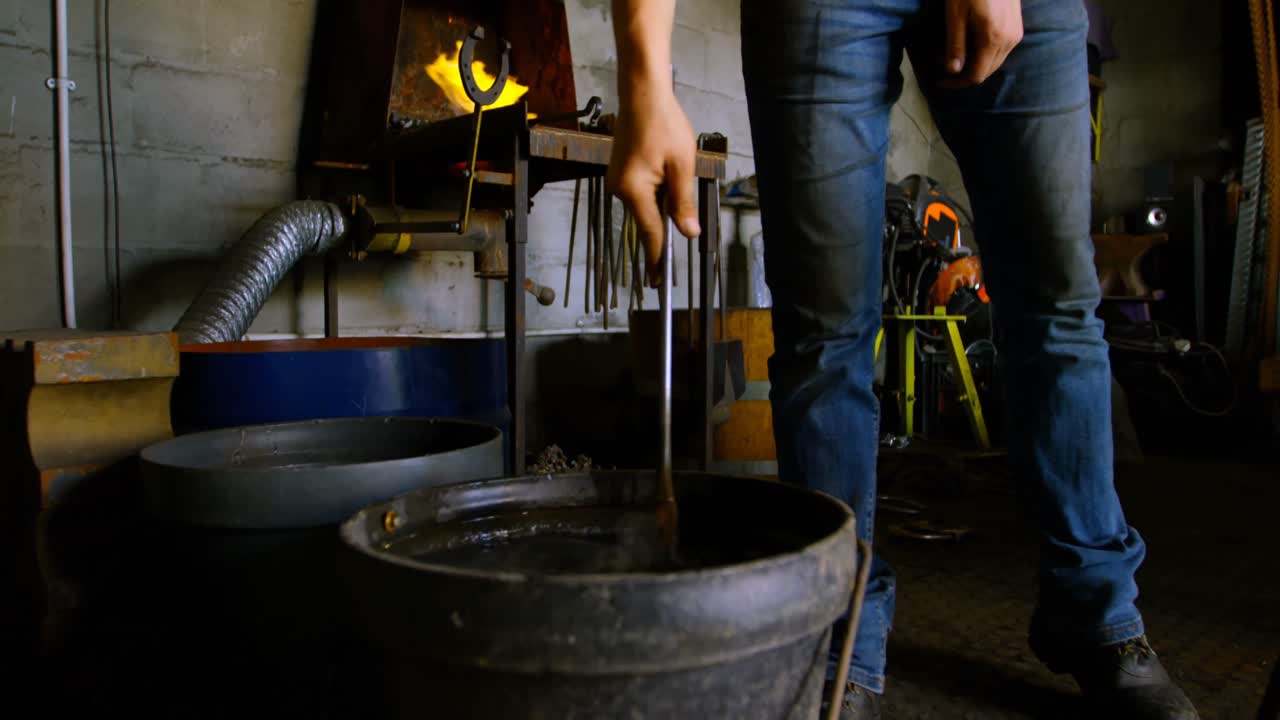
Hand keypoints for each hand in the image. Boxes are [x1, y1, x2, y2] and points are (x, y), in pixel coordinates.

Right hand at [606, 85, 700, 286]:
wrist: (642, 94)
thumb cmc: (664, 124)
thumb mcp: (682, 166)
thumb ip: (683, 202)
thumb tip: (688, 233)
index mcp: (634, 191)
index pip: (650, 234)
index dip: (658, 258)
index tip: (658, 283)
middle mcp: (620, 190)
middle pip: (648, 219)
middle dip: (667, 215)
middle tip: (678, 179)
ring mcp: (618, 181)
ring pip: (646, 205)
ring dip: (663, 198)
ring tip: (672, 160)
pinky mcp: (621, 173)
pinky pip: (641, 192)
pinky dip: (656, 189)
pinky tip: (665, 165)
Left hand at [940, 0, 1023, 87]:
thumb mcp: (956, 15)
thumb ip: (955, 45)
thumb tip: (952, 72)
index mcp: (993, 39)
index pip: (977, 76)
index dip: (957, 83)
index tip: (940, 81)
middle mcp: (1009, 40)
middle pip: (987, 71)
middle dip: (964, 75)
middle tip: (943, 68)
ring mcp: (1016, 33)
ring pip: (995, 62)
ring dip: (975, 64)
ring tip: (954, 55)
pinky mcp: (1017, 26)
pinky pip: (1001, 50)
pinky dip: (984, 54)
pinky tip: (971, 44)